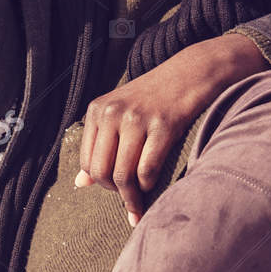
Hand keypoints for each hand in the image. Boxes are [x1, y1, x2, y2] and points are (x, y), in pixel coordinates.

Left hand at [76, 33, 269, 225]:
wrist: (191, 71)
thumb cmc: (155, 97)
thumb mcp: (120, 113)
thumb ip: (99, 146)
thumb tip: (79, 184)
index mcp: (97, 110)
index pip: (87, 162)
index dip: (99, 182)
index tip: (115, 188)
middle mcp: (112, 113)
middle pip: (101, 171)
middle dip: (114, 192)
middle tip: (128, 196)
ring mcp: (137, 119)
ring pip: (123, 175)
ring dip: (131, 196)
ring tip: (139, 200)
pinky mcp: (163, 126)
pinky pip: (147, 170)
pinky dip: (148, 185)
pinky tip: (152, 184)